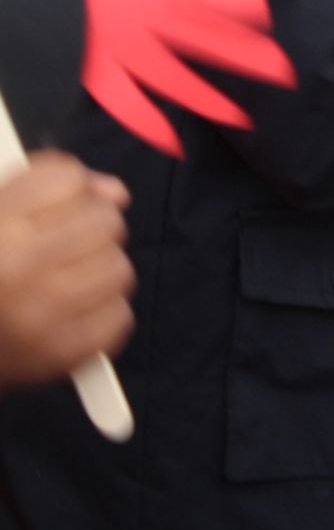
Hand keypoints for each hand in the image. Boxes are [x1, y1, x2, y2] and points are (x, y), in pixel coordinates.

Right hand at [0, 153, 134, 386]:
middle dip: (93, 226)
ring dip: (101, 269)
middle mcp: (18, 265)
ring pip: (118, 268)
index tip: (62, 204)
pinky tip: (75, 310)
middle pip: (104, 219)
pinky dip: (103, 311)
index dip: (71, 188)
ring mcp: (41, 313)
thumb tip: (114, 192)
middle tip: (70, 244)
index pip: (67, 178)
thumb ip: (48, 184)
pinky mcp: (60, 351)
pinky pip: (118, 315)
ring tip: (71, 278)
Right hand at [71, 0, 295, 158]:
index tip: (267, 13)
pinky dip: (147, 122)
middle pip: (202, 34)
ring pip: (171, 76)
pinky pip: (122, 100)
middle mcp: (137, 8)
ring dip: (207, 97)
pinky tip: (172, 141)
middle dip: (244, 53)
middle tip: (284, 73)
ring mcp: (113, 40)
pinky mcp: (87, 63)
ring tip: (242, 119)